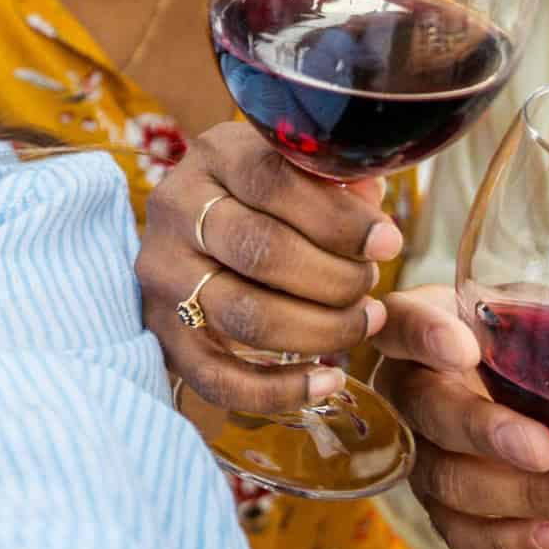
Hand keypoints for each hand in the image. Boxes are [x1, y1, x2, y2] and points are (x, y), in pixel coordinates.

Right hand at [138, 119, 400, 413]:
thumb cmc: (267, 196)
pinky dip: (279, 390)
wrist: (196, 227)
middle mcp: (175, 211)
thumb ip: (336, 184)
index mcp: (214, 158)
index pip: (272, 181)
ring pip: (245, 316)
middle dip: (336, 278)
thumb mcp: (296, 168)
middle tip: (370, 285)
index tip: (387, 244)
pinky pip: (218, 377)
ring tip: (361, 323)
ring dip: (320, 329)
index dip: (338, 218)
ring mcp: (163, 275)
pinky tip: (328, 382)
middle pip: (261, 251)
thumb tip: (374, 220)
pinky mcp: (161, 331)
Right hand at [373, 284, 548, 548]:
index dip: (424, 335)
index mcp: (432, 324)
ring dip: (520, 495)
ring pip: (448, 480)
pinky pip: (459, 531)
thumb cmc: (524, 342)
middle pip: (428, 412)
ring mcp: (422, 450)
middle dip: (485, 432)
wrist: (501, 385)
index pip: (404, 320)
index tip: (464, 346)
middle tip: (544, 448)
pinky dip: (508, 540)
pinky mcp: (441, 502)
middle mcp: (412, 387)